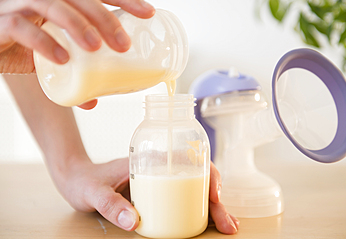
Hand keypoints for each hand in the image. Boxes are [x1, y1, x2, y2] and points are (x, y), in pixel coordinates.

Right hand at [0, 0, 154, 109]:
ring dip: (76, 24)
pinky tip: (62, 58)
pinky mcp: (1, 23)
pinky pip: (21, 27)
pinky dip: (43, 41)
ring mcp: (17, 4)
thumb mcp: (52, 56)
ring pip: (49, 3)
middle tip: (124, 45)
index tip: (148, 13)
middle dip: (104, 17)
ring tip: (96, 48)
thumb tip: (95, 101)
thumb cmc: (21, 44)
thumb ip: (73, 74)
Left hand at [56, 157, 238, 233]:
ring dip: (213, 205)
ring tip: (226, 225)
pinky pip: (185, 196)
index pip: (189, 160)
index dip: (208, 176)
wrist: (77, 178)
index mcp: (150, 160)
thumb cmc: (86, 181)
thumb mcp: (94, 193)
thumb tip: (133, 221)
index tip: (215, 195)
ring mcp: (160, 179)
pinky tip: (209, 221)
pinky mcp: (158, 190)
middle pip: (198, 177)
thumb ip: (110, 205)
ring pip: (195, 187)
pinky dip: (201, 207)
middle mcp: (160, 166)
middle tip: (228, 223)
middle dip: (217, 199)